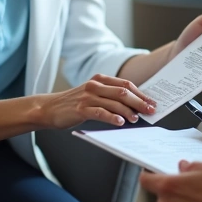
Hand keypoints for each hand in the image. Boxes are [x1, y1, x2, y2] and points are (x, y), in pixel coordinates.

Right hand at [38, 74, 155, 128]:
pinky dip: (112, 117)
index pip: (125, 84)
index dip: (141, 94)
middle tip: (150, 111)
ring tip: (136, 119)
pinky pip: (100, 112)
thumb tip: (134, 106)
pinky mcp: (80, 109)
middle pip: (123, 92)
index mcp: (100, 80)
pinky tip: (120, 122)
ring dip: (128, 111)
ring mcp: (87, 97)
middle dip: (139, 102)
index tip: (152, 102)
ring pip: (113, 102)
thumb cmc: (74, 103)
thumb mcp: (92, 94)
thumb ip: (109, 96)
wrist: (49, 108)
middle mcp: (95, 86)